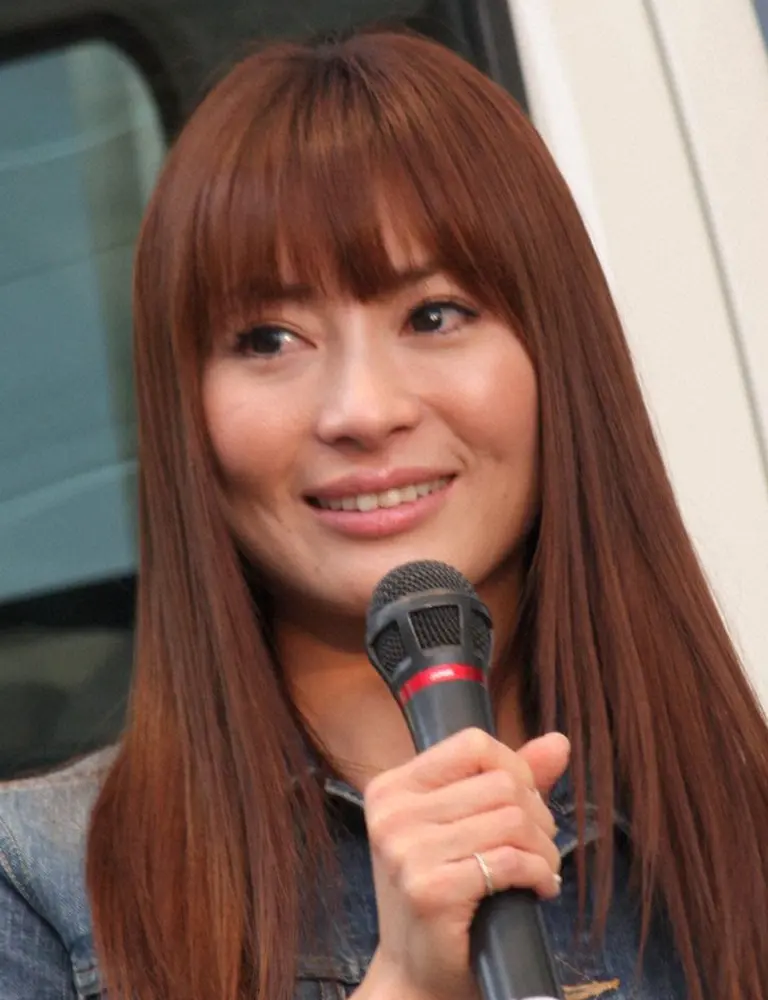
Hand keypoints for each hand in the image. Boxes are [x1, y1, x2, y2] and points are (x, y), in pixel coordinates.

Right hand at [358, 729, 569, 999]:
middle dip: (537, 815)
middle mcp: (392, 815)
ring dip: (543, 848)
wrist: (415, 973)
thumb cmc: (440, 893)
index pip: (472, 743)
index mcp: (391, 789)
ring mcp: (407, 853)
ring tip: (540, 868)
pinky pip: (510, 861)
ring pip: (512, 820)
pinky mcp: (431, 891)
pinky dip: (539, 874)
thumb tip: (558, 742)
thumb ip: (506, 780)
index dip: (515, 768)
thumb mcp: (460, 826)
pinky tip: (539, 888)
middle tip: (538, 846)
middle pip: (501, 783)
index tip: (524, 802)